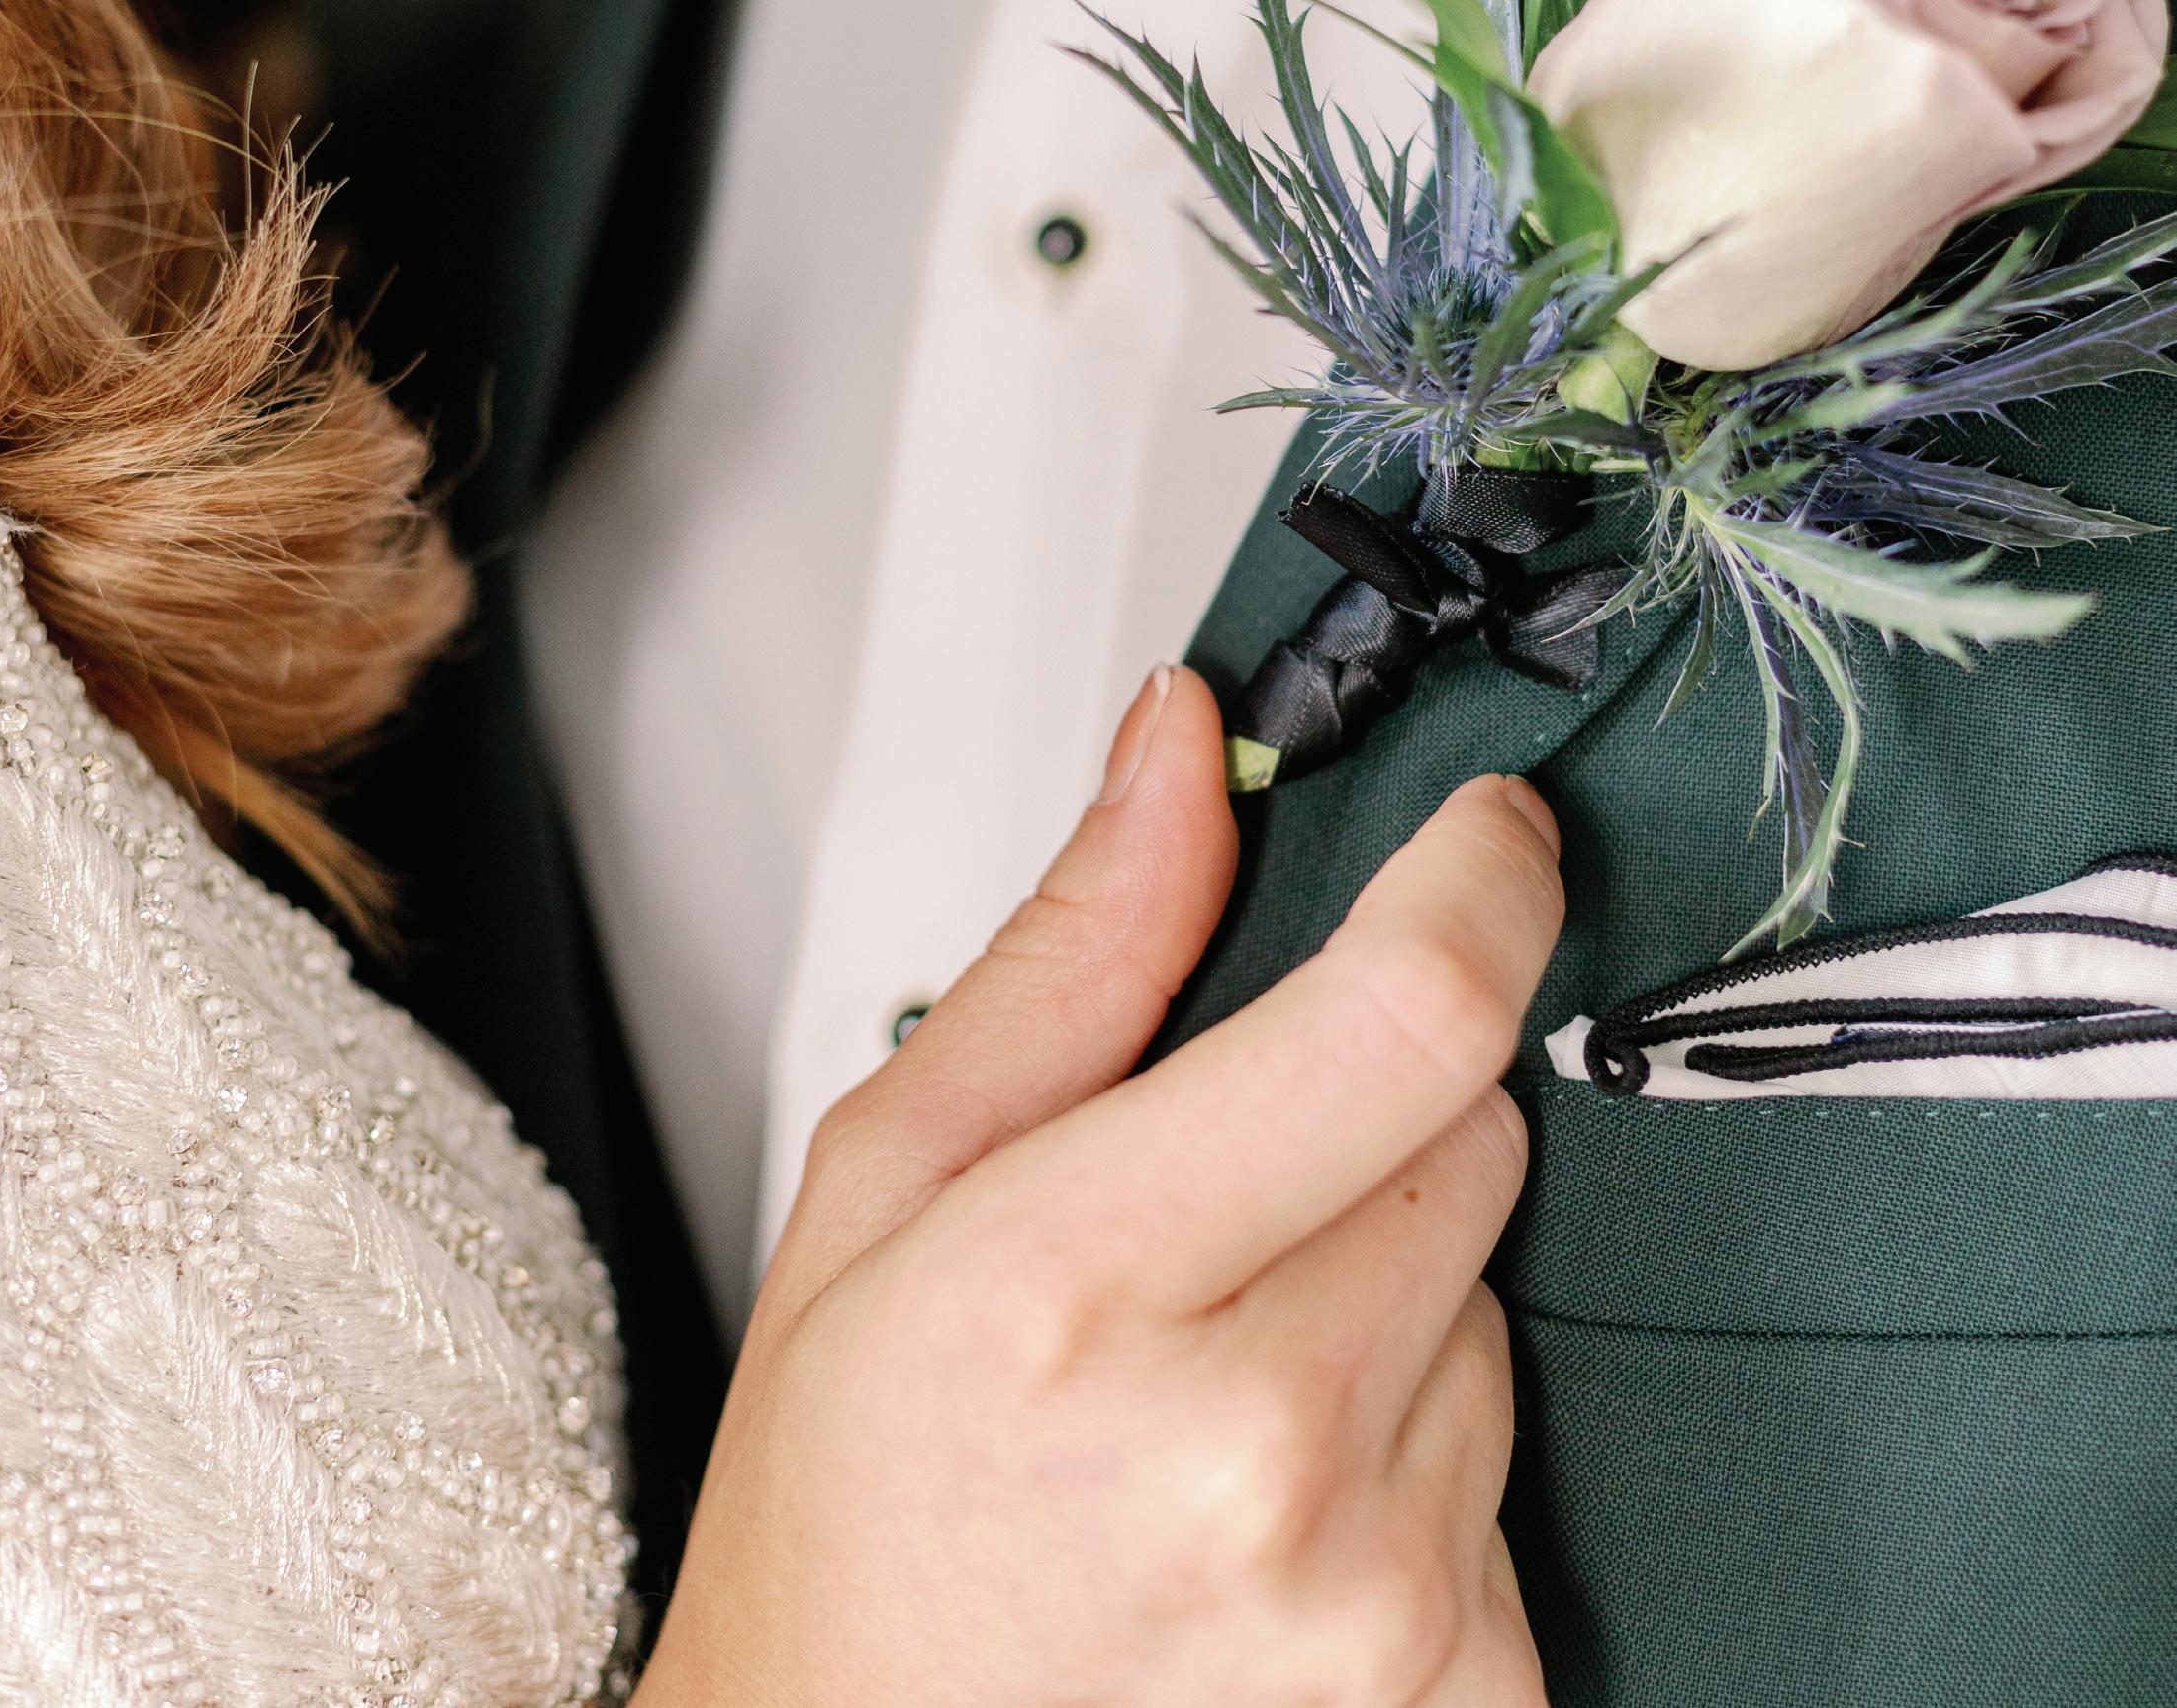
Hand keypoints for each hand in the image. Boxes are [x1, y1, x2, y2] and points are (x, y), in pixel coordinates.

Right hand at [637, 664, 1562, 1706]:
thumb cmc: (847, 1514)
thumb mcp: (890, 1187)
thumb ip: (1071, 953)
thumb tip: (1180, 749)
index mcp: (1081, 1284)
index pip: (1403, 1013)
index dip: (1476, 881)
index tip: (1485, 833)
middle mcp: (1257, 1450)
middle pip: (1471, 1132)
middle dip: (1373, 1119)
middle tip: (1212, 1216)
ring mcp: (1379, 1596)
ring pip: (1494, 1298)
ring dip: (1389, 1298)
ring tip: (1209, 1399)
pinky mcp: (1467, 1692)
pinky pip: (1515, 1470)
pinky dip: (1419, 1459)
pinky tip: (1271, 1517)